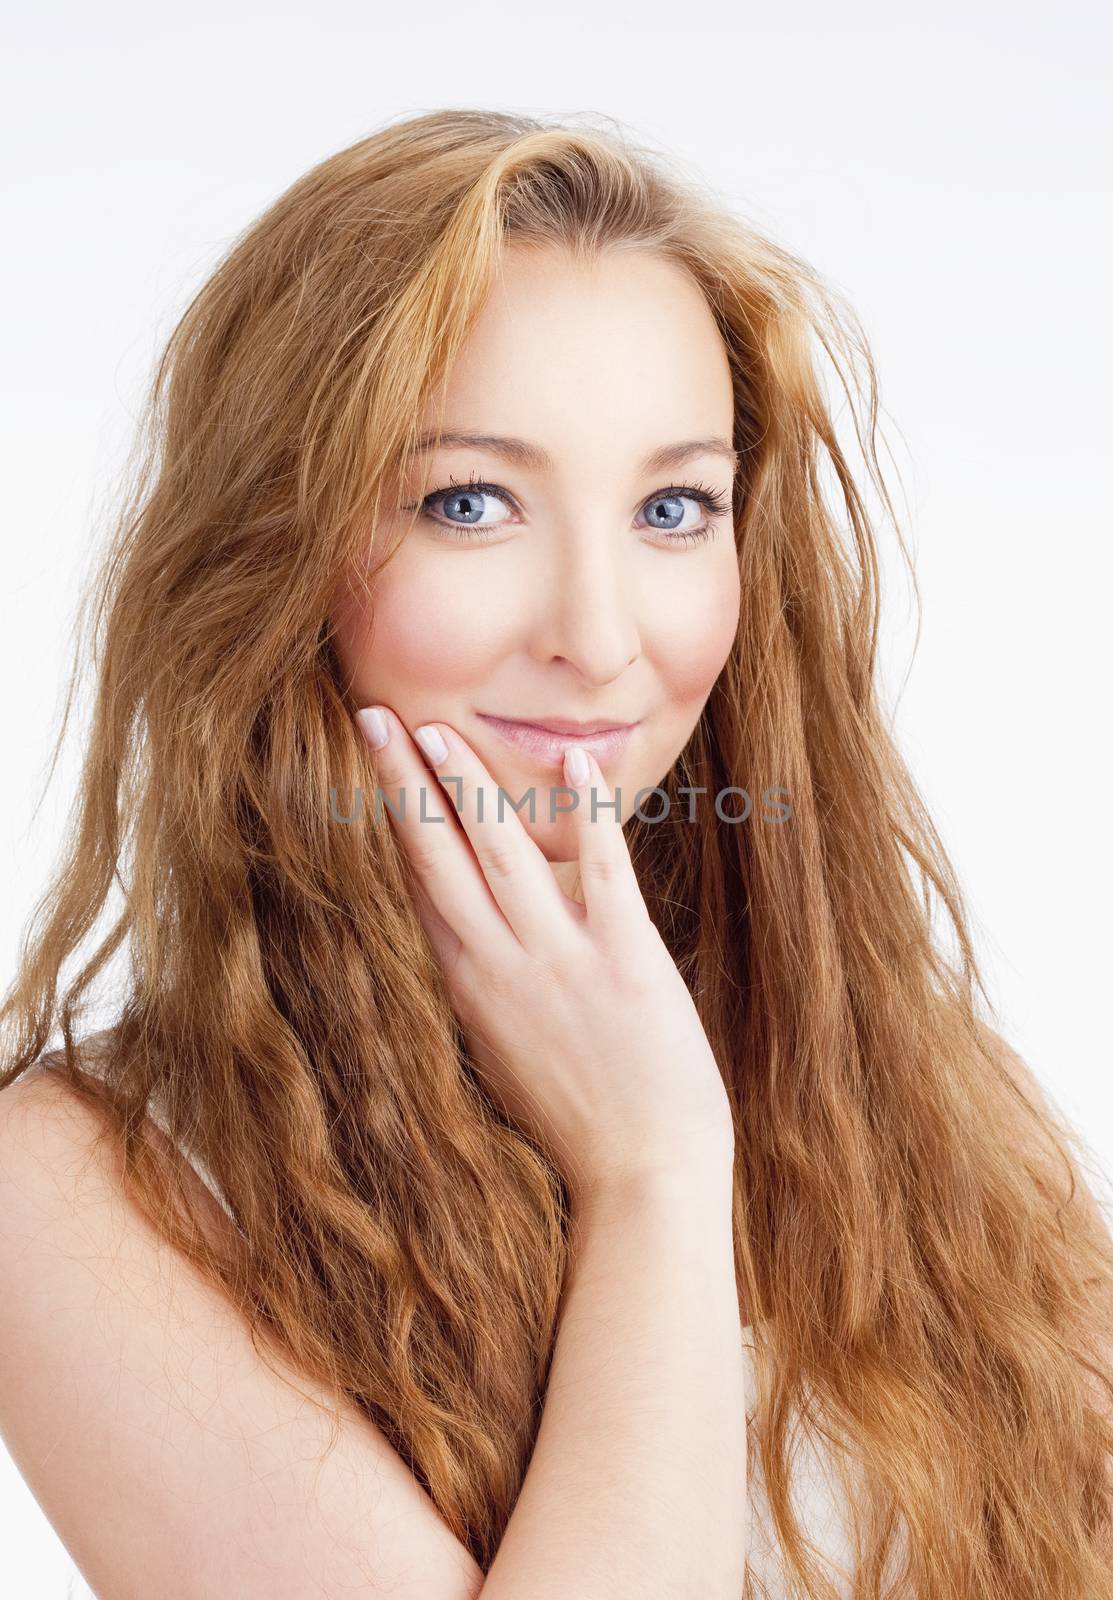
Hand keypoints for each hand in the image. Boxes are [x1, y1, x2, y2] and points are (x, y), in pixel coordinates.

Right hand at [355, 707, 734, 1204]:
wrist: (643, 1177)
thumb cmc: (582, 1121)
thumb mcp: (507, 1051)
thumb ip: (490, 987)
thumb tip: (477, 936)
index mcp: (469, 987)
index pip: (417, 883)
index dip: (392, 818)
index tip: (369, 766)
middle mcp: (499, 966)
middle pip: (436, 856)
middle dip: (403, 781)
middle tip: (374, 717)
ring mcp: (557, 959)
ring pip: (499, 852)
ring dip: (468, 782)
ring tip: (440, 728)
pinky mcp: (622, 958)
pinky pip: (600, 868)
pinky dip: (586, 811)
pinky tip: (574, 759)